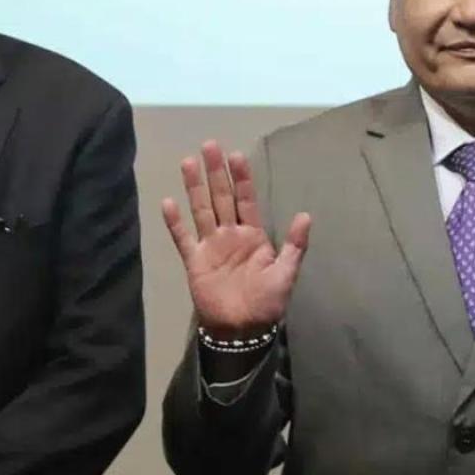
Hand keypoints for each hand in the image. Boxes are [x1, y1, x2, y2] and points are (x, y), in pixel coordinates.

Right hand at [162, 141, 309, 336]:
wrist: (243, 329)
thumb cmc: (267, 302)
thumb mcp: (287, 273)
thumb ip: (295, 244)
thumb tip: (306, 214)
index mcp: (254, 235)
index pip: (247, 199)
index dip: (242, 178)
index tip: (236, 155)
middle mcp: (230, 235)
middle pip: (222, 197)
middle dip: (216, 172)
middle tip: (210, 144)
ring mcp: (211, 246)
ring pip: (201, 210)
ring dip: (195, 187)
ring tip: (188, 162)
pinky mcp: (194, 261)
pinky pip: (183, 238)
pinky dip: (175, 222)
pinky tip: (168, 202)